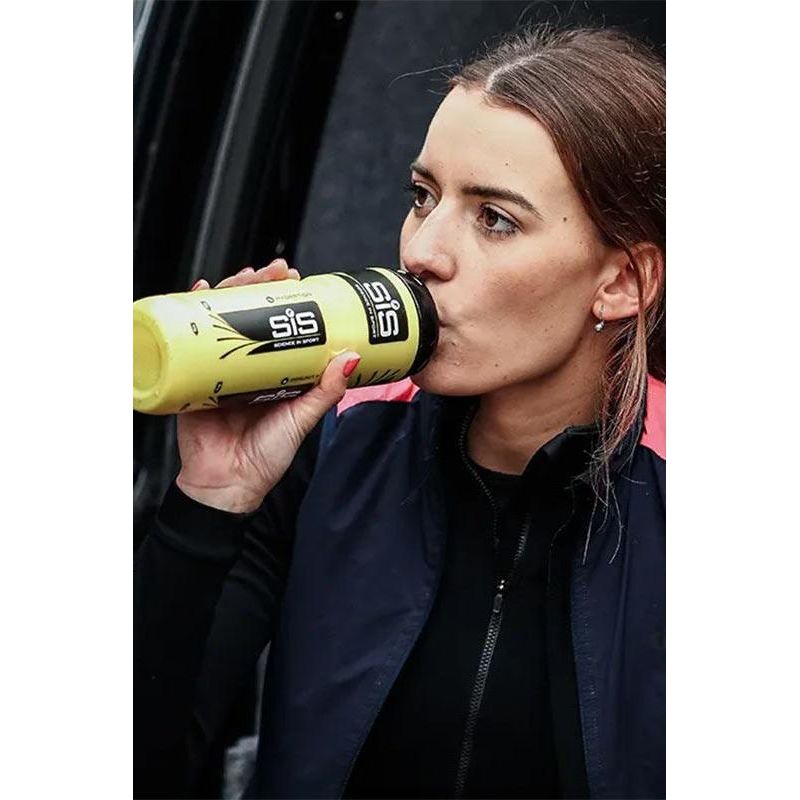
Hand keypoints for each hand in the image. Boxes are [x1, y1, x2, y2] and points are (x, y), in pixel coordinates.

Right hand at [175, 259, 359, 512]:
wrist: (226, 485)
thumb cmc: (265, 458)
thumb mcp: (301, 419)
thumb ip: (325, 392)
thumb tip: (350, 358)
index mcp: (271, 372)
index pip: (278, 325)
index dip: (284, 299)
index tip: (297, 280)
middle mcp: (245, 365)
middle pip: (248, 314)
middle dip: (258, 286)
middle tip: (274, 271)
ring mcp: (217, 368)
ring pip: (219, 320)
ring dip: (228, 292)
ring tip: (243, 277)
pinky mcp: (191, 377)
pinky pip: (186, 341)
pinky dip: (188, 313)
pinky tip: (197, 292)